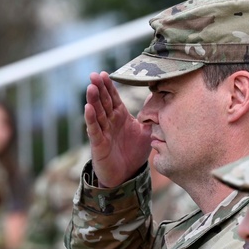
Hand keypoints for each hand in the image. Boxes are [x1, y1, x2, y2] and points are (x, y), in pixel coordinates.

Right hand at [85, 71, 152, 186]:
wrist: (126, 175)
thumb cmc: (134, 153)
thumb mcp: (147, 132)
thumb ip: (151, 117)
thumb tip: (160, 100)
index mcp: (120, 116)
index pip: (113, 97)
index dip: (109, 86)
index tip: (105, 73)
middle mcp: (109, 122)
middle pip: (103, 101)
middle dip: (98, 88)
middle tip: (94, 75)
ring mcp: (103, 132)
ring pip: (97, 113)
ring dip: (93, 100)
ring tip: (90, 87)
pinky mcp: (98, 144)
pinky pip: (94, 130)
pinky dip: (91, 119)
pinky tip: (88, 108)